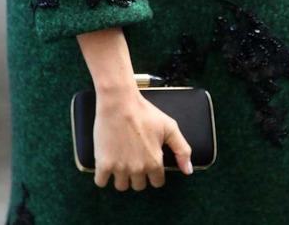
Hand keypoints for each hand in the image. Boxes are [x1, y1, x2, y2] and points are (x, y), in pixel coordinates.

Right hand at [76, 28, 191, 190]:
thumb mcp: (169, 127)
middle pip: (138, 186)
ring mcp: (120, 168)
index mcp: (154, 162)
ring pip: (121, 186)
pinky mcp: (103, 164)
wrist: (119, 101)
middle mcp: (138, 169)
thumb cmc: (144, 112)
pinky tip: (106, 165)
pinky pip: (101, 182)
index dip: (154, 174)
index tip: (149, 163)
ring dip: (121, 177)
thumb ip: (182, 149)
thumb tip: (188, 171)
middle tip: (134, 159)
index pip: (157, 182)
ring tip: (121, 161)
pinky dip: (103, 177)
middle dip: (138, 176)